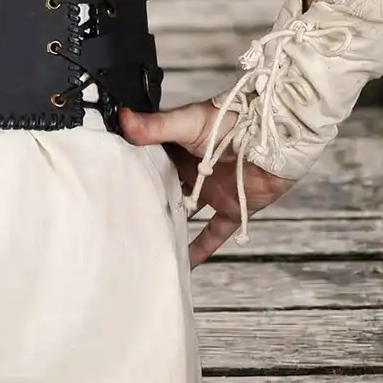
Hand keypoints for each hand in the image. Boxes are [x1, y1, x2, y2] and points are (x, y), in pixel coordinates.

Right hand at [120, 102, 294, 267]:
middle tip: (122, 220)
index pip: (149, 161)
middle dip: (148, 202)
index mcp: (176, 147)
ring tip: (148, 244)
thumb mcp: (187, 123)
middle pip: (165, 189)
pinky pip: (214, 232)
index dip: (132, 171)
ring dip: (171, 225)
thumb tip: (122, 118)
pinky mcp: (231, 207)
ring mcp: (210, 191)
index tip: (108, 184)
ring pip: (186, 212)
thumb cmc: (231, 120)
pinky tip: (186, 265)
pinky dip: (202, 249)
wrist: (274, 138)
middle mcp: (191, 171)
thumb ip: (156, 127)